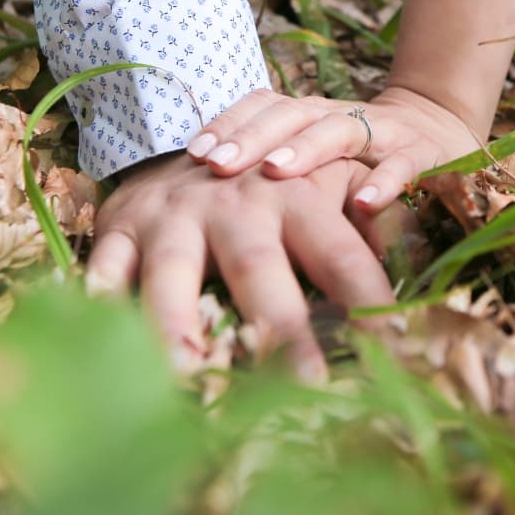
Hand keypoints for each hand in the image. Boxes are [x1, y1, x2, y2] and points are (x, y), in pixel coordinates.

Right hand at [85, 152, 397, 381]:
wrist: (183, 129)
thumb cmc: (270, 178)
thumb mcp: (327, 181)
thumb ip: (370, 217)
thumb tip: (414, 255)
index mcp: (293, 198)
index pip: (339, 253)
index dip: (366, 298)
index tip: (391, 349)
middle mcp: (234, 207)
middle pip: (258, 268)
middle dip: (282, 327)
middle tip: (306, 385)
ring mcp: (173, 217)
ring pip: (173, 273)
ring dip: (179, 326)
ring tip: (189, 380)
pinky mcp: (123, 226)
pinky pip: (107, 267)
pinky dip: (99, 303)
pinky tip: (99, 343)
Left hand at [183, 85, 481, 212]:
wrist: (444, 132)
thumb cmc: (363, 157)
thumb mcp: (317, 155)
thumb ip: (272, 167)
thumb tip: (203, 200)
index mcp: (311, 114)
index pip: (264, 105)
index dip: (229, 124)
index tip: (195, 154)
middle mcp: (342, 114)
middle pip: (292, 114)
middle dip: (253, 137)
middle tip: (218, 165)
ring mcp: (384, 131)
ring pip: (340, 130)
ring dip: (307, 149)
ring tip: (275, 171)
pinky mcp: (425, 154)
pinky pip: (403, 165)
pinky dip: (386, 183)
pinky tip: (364, 205)